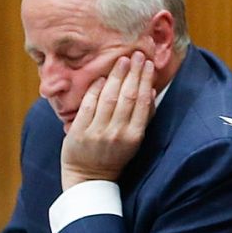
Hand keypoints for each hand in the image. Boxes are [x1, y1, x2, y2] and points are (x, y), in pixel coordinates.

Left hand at [61, 52, 154, 191]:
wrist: (89, 178)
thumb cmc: (114, 156)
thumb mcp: (134, 141)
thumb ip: (143, 117)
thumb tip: (151, 90)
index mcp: (134, 136)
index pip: (142, 102)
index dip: (145, 80)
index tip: (147, 63)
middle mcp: (117, 134)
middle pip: (128, 97)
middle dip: (133, 73)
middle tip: (137, 54)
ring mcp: (98, 133)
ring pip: (109, 98)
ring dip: (116, 76)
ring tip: (122, 60)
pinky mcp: (80, 132)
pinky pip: (89, 105)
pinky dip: (95, 89)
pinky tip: (102, 77)